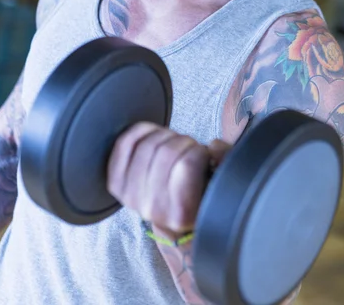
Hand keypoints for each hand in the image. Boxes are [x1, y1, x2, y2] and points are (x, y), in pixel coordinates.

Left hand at [107, 122, 229, 235]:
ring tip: (174, 145)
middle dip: (183, 142)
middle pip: (166, 151)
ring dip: (165, 136)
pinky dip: (141, 131)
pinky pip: (125, 143)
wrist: (171, 212)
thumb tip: (213, 147)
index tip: (203, 156)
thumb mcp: (222, 181)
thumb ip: (228, 161)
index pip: (187, 164)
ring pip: (148, 144)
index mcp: (182, 213)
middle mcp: (153, 209)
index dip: (199, 151)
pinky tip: (154, 135)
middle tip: (189, 149)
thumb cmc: (199, 192)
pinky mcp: (116, 183)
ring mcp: (131, 196)